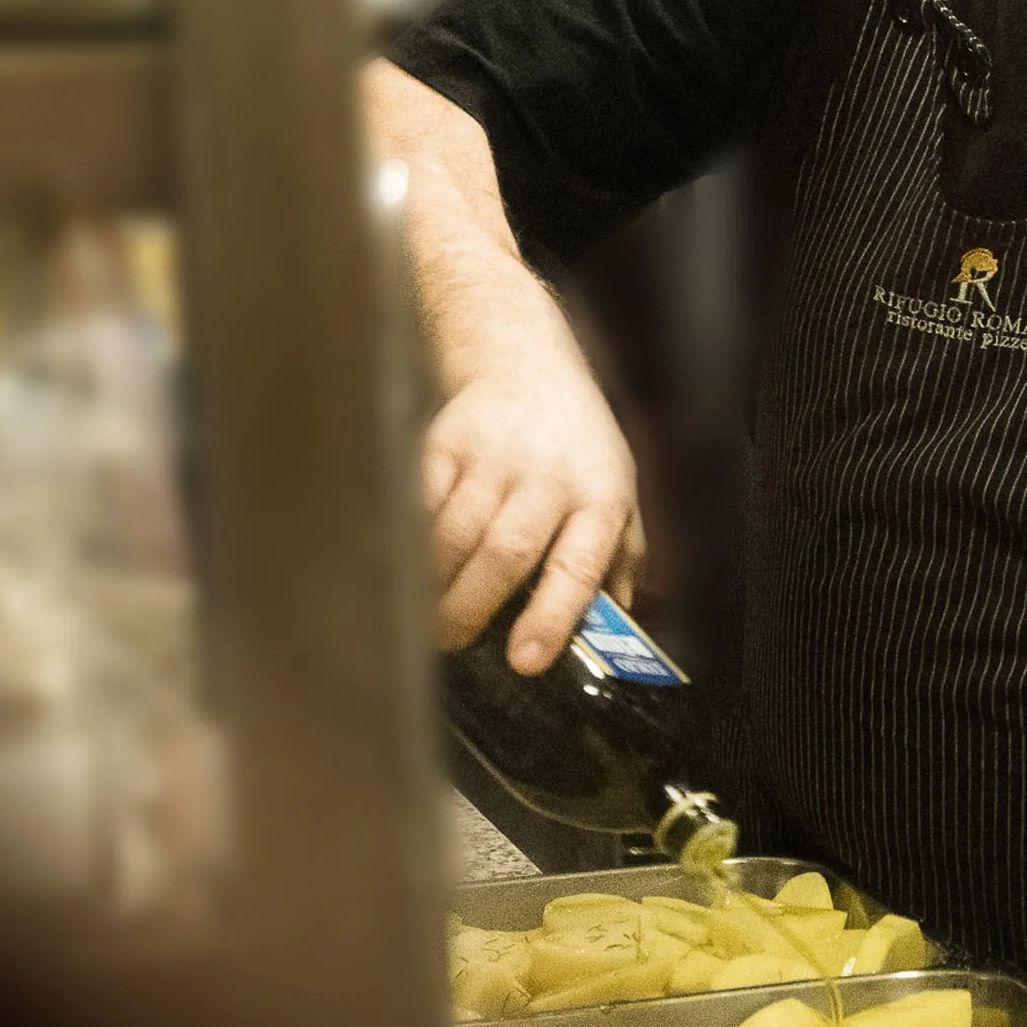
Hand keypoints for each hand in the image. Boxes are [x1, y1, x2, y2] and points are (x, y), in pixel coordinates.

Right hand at [423, 348, 644, 675]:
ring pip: (453, 534)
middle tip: (450, 643)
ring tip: (426, 616)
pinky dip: (410, 542)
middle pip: (504, 552)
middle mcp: (547, 476)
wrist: (525, 367)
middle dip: (470, 609)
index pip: (578, 564)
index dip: (551, 616)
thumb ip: (620, 564)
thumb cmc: (578, 450)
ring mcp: (493, 457)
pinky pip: (419, 503)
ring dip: (433, 585)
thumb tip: (616, 632)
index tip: (524, 660)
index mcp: (598, 497)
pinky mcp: (445, 443)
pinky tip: (407, 566)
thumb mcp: (618, 497)